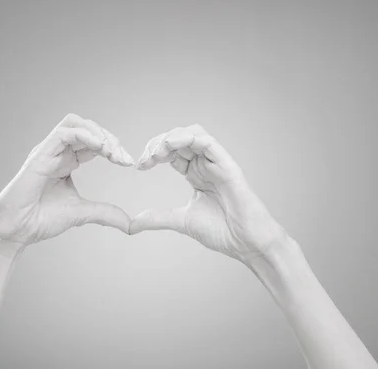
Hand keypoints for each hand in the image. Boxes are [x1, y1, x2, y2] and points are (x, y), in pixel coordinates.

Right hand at [0, 114, 133, 252]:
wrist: (16, 231)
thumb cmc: (40, 219)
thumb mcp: (82, 214)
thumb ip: (105, 214)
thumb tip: (129, 224)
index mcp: (66, 161)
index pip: (94, 142)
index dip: (113, 148)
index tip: (128, 163)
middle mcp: (57, 152)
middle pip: (88, 128)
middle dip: (109, 138)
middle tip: (122, 157)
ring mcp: (48, 151)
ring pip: (74, 122)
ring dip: (97, 132)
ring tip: (111, 150)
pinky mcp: (39, 155)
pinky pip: (62, 133)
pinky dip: (83, 135)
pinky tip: (99, 147)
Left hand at [130, 124, 288, 262]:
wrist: (245, 243)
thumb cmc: (222, 231)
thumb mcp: (180, 221)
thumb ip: (157, 218)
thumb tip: (131, 224)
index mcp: (195, 174)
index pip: (172, 152)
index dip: (153, 154)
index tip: (140, 166)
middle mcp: (206, 165)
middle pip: (179, 139)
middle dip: (158, 144)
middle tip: (145, 158)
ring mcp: (216, 163)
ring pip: (193, 134)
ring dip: (171, 138)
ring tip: (157, 151)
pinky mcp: (227, 165)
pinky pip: (208, 142)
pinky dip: (188, 138)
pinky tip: (171, 145)